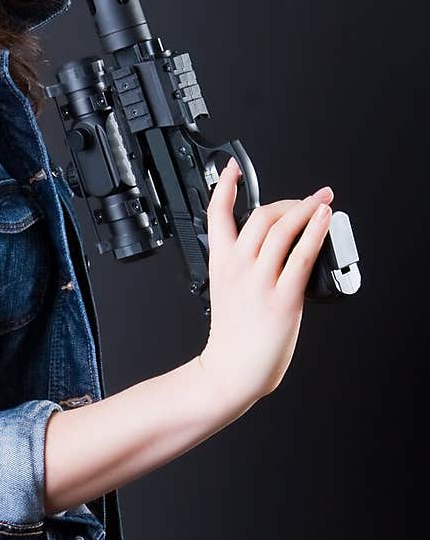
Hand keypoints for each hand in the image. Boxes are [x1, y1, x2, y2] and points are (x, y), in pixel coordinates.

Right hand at [197, 158, 333, 412]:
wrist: (232, 371)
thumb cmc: (232, 337)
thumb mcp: (224, 291)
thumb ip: (242, 266)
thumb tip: (274, 245)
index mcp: (220, 264)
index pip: (216, 214)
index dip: (224, 186)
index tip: (233, 168)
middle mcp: (238, 268)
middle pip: (260, 216)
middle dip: (286, 202)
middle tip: (304, 202)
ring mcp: (260, 281)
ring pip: (282, 228)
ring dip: (305, 208)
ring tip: (322, 202)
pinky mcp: (284, 297)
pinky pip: (302, 254)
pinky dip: (315, 230)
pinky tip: (324, 218)